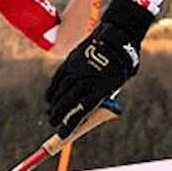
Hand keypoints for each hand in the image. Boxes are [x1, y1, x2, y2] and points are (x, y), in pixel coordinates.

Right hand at [45, 0, 152, 136]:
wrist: (117, 35)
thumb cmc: (121, 64)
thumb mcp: (117, 84)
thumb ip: (103, 98)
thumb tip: (89, 114)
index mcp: (101, 87)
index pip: (81, 110)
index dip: (70, 124)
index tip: (62, 134)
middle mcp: (87, 78)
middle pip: (67, 102)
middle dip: (58, 116)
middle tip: (53, 124)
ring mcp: (77, 68)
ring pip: (60, 91)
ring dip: (54, 104)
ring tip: (51, 114)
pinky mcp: (71, 60)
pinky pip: (58, 78)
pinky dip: (52, 90)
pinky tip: (50, 98)